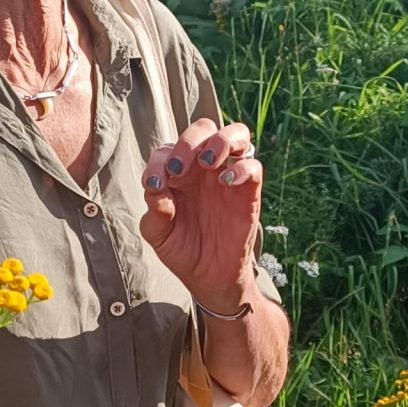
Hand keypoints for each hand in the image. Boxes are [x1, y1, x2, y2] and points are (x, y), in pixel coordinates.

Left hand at [139, 115, 263, 310]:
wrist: (209, 278)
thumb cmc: (182, 250)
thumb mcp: (159, 235)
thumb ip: (154, 212)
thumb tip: (156, 187)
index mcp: (178, 173)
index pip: (169, 148)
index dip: (160, 160)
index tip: (155, 184)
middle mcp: (204, 168)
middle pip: (204, 128)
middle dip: (190, 140)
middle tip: (180, 168)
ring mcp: (228, 176)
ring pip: (236, 134)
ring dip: (221, 140)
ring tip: (209, 162)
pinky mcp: (249, 191)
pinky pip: (253, 166)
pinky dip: (241, 167)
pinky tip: (226, 182)